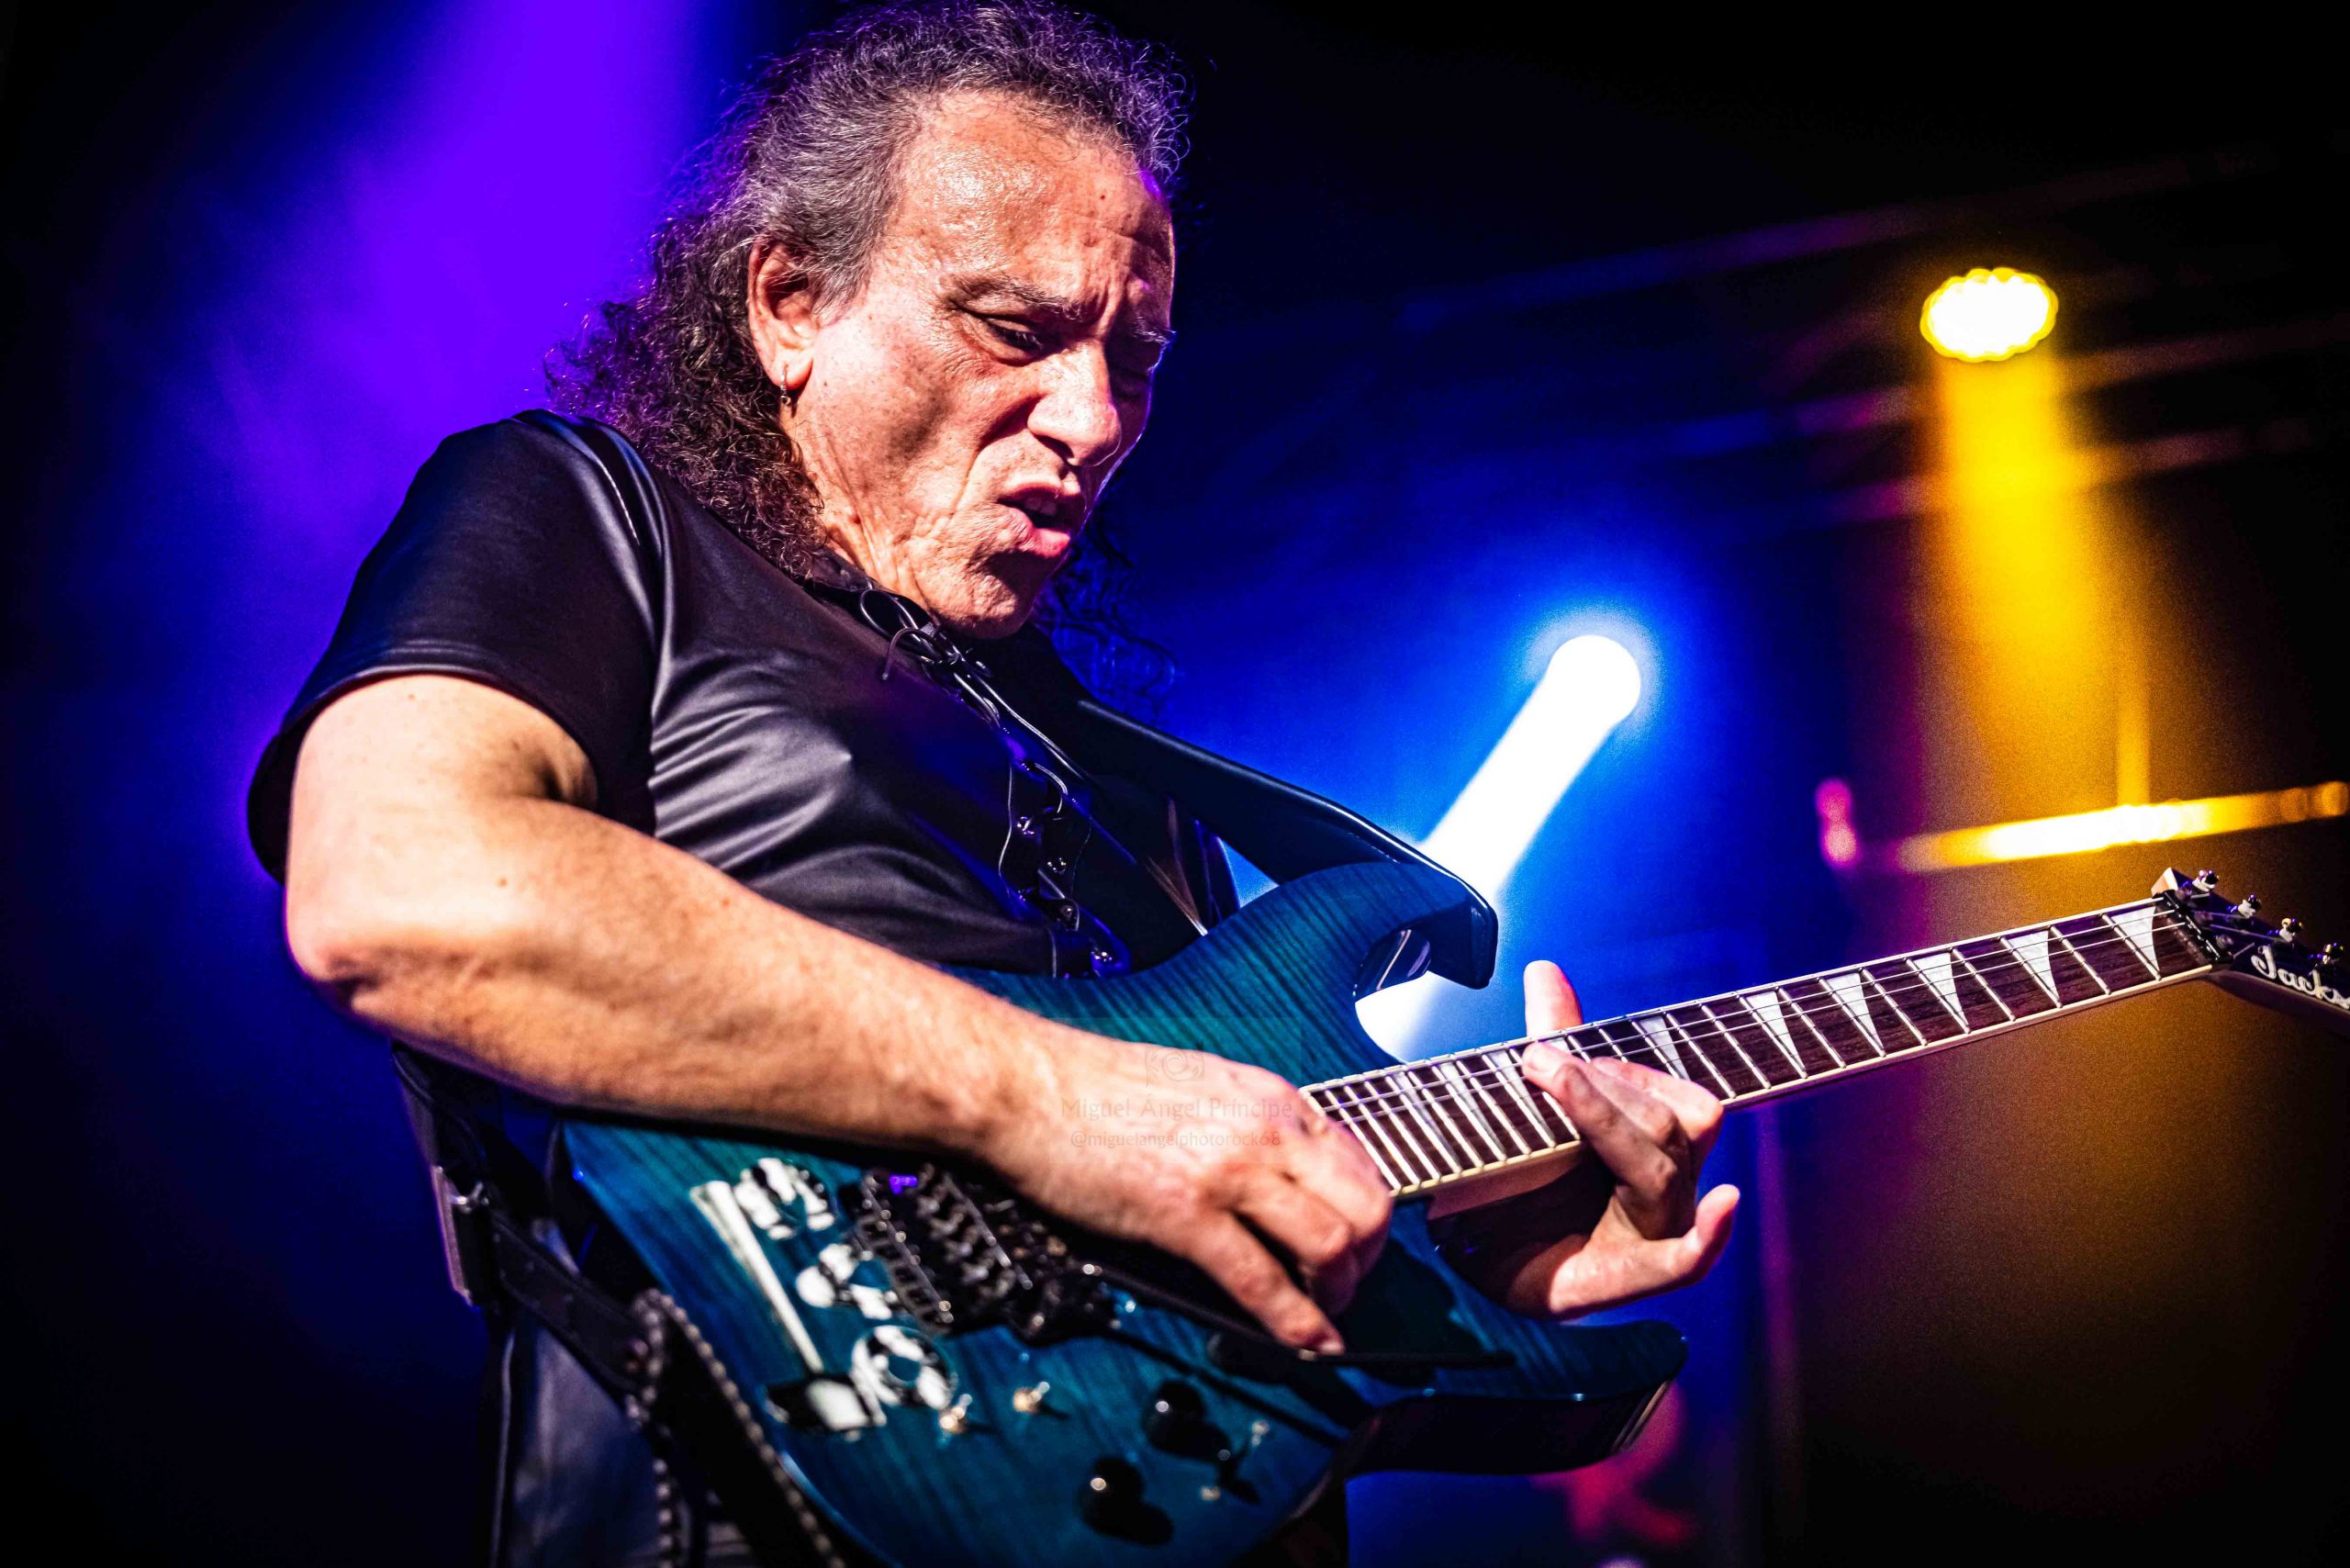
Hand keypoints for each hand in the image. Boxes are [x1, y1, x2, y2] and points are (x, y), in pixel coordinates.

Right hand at [983, 1029, 1391, 1351]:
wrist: (1028, 1086)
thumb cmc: (1095, 1089)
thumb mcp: (1200, 1087)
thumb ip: (1249, 1126)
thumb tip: (1280, 1178)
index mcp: (1269, 1098)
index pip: (1360, 1162)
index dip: (1367, 1217)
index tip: (1357, 1247)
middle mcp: (1264, 1130)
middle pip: (1364, 1207)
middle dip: (1368, 1261)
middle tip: (1347, 1288)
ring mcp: (1228, 1171)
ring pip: (1329, 1244)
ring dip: (1336, 1294)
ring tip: (1322, 1315)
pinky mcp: (1184, 1214)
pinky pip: (1261, 1281)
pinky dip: (1295, 1323)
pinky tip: (1306, 1342)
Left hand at [1440, 961, 1738, 1318]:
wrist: (1474, 1255)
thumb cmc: (1515, 1182)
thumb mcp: (1532, 1106)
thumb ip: (1556, 1042)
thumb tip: (1545, 970)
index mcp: (1655, 1144)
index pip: (1677, 1097)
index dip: (1623, 1070)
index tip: (1548, 1053)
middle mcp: (1668, 1187)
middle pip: (1673, 1122)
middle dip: (1603, 1088)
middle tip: (1535, 1065)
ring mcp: (1657, 1232)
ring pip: (1663, 1169)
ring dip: (1605, 1120)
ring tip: (1548, 1086)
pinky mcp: (1634, 1277)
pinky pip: (1692, 1260)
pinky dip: (1713, 1233)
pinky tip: (1725, 1203)